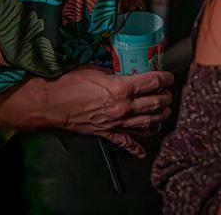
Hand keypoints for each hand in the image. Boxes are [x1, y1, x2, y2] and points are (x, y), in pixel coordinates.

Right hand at [45, 67, 173, 158]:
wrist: (51, 102)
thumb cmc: (69, 82)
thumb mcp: (95, 69)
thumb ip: (115, 73)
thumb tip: (126, 73)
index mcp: (121, 88)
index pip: (152, 83)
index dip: (164, 78)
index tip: (169, 77)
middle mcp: (123, 108)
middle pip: (154, 104)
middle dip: (165, 98)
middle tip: (168, 94)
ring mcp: (116, 123)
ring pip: (147, 124)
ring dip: (159, 118)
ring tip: (164, 113)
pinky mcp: (107, 133)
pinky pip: (126, 142)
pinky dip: (136, 147)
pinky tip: (143, 151)